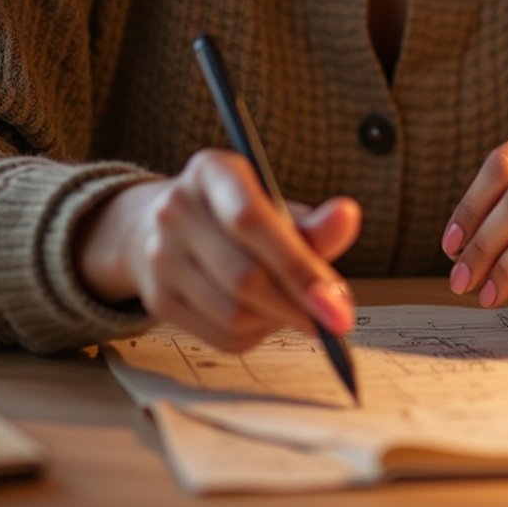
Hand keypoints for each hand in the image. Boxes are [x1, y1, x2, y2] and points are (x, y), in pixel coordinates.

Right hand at [73, 151, 361, 350]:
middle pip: (244, 275)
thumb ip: (314, 223)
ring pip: (233, 313)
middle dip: (298, 304)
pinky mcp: (157, 298)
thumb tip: (349, 216)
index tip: (338, 302)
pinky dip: (256, 335)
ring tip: (296, 308)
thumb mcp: (273, 204)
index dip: (297, 264)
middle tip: (335, 318)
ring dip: (278, 321)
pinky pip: (220, 335)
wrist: (161, 226)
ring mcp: (160, 256)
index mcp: (211, 171)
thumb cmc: (236, 214)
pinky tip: (265, 317)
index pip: (250, 219)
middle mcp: (176, 209)